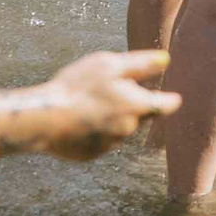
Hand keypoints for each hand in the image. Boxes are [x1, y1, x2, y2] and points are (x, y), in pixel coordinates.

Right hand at [38, 49, 179, 160]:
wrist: (42, 118)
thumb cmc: (77, 87)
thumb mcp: (110, 65)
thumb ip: (141, 64)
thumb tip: (166, 60)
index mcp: (137, 107)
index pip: (165, 105)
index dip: (169, 99)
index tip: (172, 97)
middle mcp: (128, 129)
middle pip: (139, 115)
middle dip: (130, 104)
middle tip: (106, 90)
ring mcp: (109, 145)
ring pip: (118, 128)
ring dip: (111, 117)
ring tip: (86, 103)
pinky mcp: (90, 155)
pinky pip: (99, 140)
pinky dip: (94, 131)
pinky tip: (76, 119)